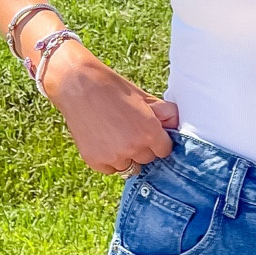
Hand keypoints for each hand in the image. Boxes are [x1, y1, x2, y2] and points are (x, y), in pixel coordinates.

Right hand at [42, 42, 178, 174]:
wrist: (79, 85)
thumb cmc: (113, 88)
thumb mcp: (144, 98)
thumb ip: (165, 114)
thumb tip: (176, 125)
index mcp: (150, 133)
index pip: (164, 150)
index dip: (157, 140)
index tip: (148, 132)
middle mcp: (134, 149)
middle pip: (147, 159)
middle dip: (142, 147)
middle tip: (128, 129)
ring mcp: (114, 158)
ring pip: (128, 166)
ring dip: (125, 155)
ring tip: (114, 133)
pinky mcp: (96, 162)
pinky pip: (110, 169)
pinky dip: (108, 159)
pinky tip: (102, 139)